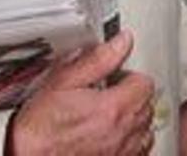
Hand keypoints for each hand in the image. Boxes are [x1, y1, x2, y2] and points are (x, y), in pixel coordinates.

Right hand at [7, 30, 155, 154]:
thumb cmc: (39, 128)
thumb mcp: (64, 82)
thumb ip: (98, 60)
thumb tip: (121, 42)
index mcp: (112, 108)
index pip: (145, 83)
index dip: (128, 76)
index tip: (113, 79)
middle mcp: (121, 134)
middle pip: (147, 106)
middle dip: (131, 96)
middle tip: (107, 95)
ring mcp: (120, 154)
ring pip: (144, 130)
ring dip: (132, 120)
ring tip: (108, 117)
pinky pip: (138, 153)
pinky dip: (129, 144)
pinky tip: (109, 138)